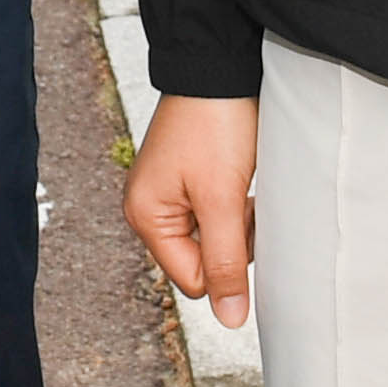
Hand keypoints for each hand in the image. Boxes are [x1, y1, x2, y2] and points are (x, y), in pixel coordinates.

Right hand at [125, 93, 257, 329]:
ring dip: (237, 221)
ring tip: (241, 181)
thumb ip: (226, 262)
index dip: (226, 264)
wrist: (220, 65)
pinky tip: (241, 176)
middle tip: (241, 198)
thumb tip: (230, 320)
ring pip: (215, 240)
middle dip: (232, 241)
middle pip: (203, 262)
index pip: (194, 281)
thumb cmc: (216, 125)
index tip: (240, 222)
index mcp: (146, 217)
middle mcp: (151, 209)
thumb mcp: (224, 200)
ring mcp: (170, 194)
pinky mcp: (190, 180)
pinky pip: (218, 215)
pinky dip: (236, 204)